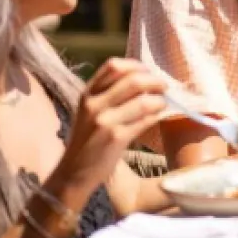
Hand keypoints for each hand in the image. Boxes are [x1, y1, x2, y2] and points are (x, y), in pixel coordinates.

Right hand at [53, 58, 166, 197]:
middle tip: (164, 87)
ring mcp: (105, 122)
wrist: (74, 173)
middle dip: (155, 81)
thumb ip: (108, 94)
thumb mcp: (89, 111)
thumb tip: (142, 78)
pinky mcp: (116, 138)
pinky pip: (146, 120)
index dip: (136, 65)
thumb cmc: (87, 140)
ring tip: (162, 104)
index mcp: (87, 94)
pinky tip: (158, 116)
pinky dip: (157, 115)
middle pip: (133, 80)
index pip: (113, 65)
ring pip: (144, 100)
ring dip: (160, 100)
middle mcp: (94, 105)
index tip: (148, 72)